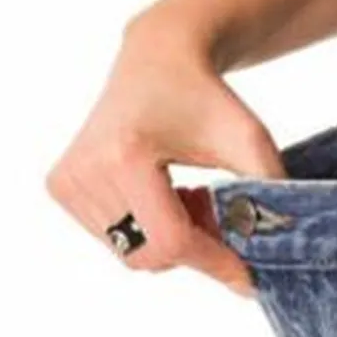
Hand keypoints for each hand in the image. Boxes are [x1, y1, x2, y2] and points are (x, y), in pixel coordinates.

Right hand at [45, 19, 284, 296]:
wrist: (159, 58)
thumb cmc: (207, 97)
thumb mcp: (249, 140)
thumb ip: (267, 195)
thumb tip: (275, 256)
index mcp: (124, 156)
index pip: (171, 241)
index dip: (215, 263)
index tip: (248, 277)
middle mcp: (84, 170)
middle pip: (150, 255)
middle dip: (195, 250)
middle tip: (220, 215)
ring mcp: (66, 180)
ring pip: (133, 253)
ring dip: (173, 239)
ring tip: (194, 196)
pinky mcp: (61, 186)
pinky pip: (116, 239)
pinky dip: (150, 230)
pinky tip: (167, 196)